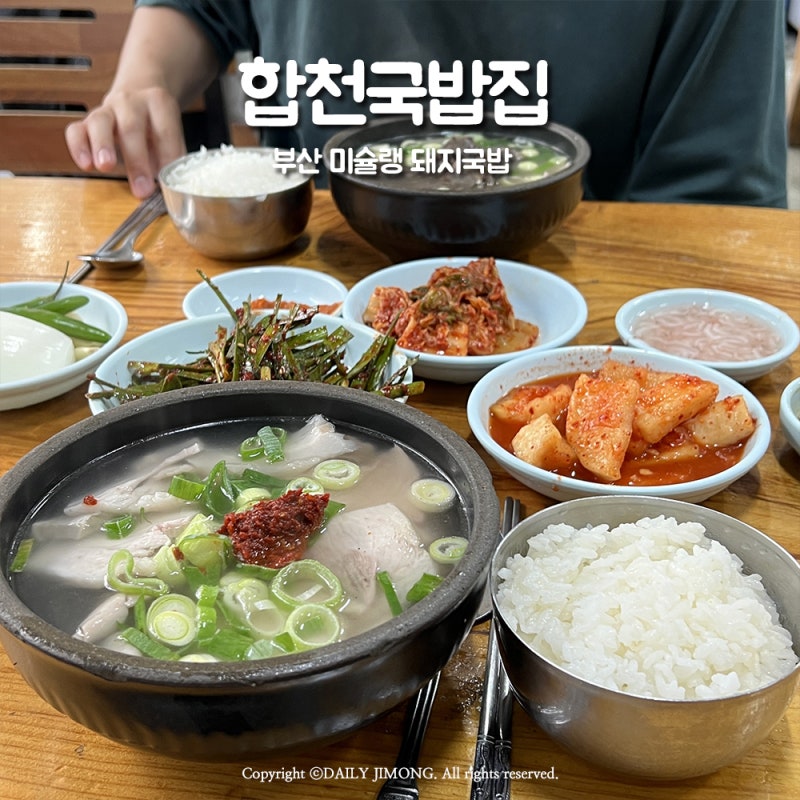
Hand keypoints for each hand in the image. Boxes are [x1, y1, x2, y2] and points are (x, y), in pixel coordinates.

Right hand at [65, 86, 185, 198]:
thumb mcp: (172, 137)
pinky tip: (86, 165)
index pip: (165, 130)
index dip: (167, 156)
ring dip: (102, 145)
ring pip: (100, 122)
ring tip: (105, 167)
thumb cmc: (157, 127)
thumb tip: (175, 187)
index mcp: (158, 103)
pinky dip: (78, 147)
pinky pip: (76, 130)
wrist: (138, 99)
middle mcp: (130, 102)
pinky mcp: (87, 121)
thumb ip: (173, 157)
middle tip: (142, 189)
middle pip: (131, 127)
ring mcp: (106, 110)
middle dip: (137, 160)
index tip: (167, 182)